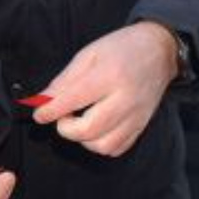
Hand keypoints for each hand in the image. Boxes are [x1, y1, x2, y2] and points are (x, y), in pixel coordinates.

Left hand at [31, 21, 176, 155]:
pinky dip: (99, 143)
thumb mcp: (88, 54)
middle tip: (61, 116)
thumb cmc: (121, 49)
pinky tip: (94, 129)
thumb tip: (43, 100)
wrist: (159, 51)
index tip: (39, 114)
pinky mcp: (141, 126)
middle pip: (89, 129)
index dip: (51, 110)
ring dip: (82, 139)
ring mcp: (136, 116)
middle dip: (65, 128)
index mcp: (109, 75)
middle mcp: (125, 99)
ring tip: (78, 122)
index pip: (74, 99)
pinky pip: (116, 148)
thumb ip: (64, 80)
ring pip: (102, 145)